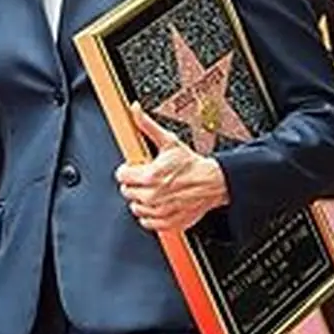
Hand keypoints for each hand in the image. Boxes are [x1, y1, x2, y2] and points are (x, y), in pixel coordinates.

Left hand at [115, 103, 229, 231]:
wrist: (212, 182)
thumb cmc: (191, 164)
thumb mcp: (169, 141)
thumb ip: (147, 125)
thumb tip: (135, 110)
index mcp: (150, 176)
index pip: (121, 176)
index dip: (127, 170)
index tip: (135, 168)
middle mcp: (152, 196)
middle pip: (126, 192)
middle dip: (134, 184)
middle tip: (146, 178)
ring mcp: (159, 211)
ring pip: (135, 207)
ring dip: (141, 199)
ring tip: (152, 190)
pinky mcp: (167, 222)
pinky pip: (147, 222)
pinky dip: (150, 214)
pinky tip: (158, 203)